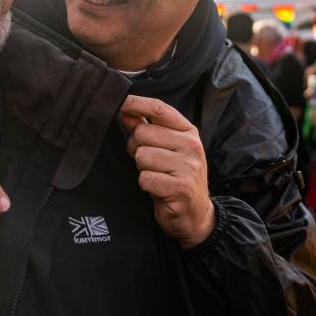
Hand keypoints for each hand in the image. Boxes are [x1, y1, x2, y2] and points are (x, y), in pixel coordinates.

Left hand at [119, 94, 215, 248]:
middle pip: (143, 133)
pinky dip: (146, 185)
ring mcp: (188, 166)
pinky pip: (145, 178)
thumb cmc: (176, 177)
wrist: (196, 215)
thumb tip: (126, 111)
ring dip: (142, 169)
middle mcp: (191, 145)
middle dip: (137, 148)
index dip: (137, 103)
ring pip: (142, 156)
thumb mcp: (166, 149)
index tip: (120, 101)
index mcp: (188, 132)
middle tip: (150, 162)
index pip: (160, 109)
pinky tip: (158, 189)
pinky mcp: (181, 187)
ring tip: (157, 176)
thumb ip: (146, 128)